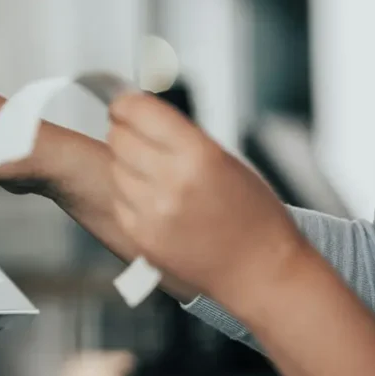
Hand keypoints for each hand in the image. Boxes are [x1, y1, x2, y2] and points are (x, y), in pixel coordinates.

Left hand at [104, 92, 308, 304]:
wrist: (259, 271)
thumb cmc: (253, 216)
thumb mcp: (226, 160)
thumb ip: (181, 137)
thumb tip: (142, 115)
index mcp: (198, 155)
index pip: (138, 111)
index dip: (126, 104)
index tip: (124, 105)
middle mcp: (171, 181)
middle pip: (119, 137)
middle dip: (124, 131)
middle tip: (136, 135)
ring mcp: (152, 211)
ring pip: (115, 167)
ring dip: (126, 163)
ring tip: (154, 172)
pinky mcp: (140, 235)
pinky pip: (118, 199)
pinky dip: (128, 194)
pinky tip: (153, 198)